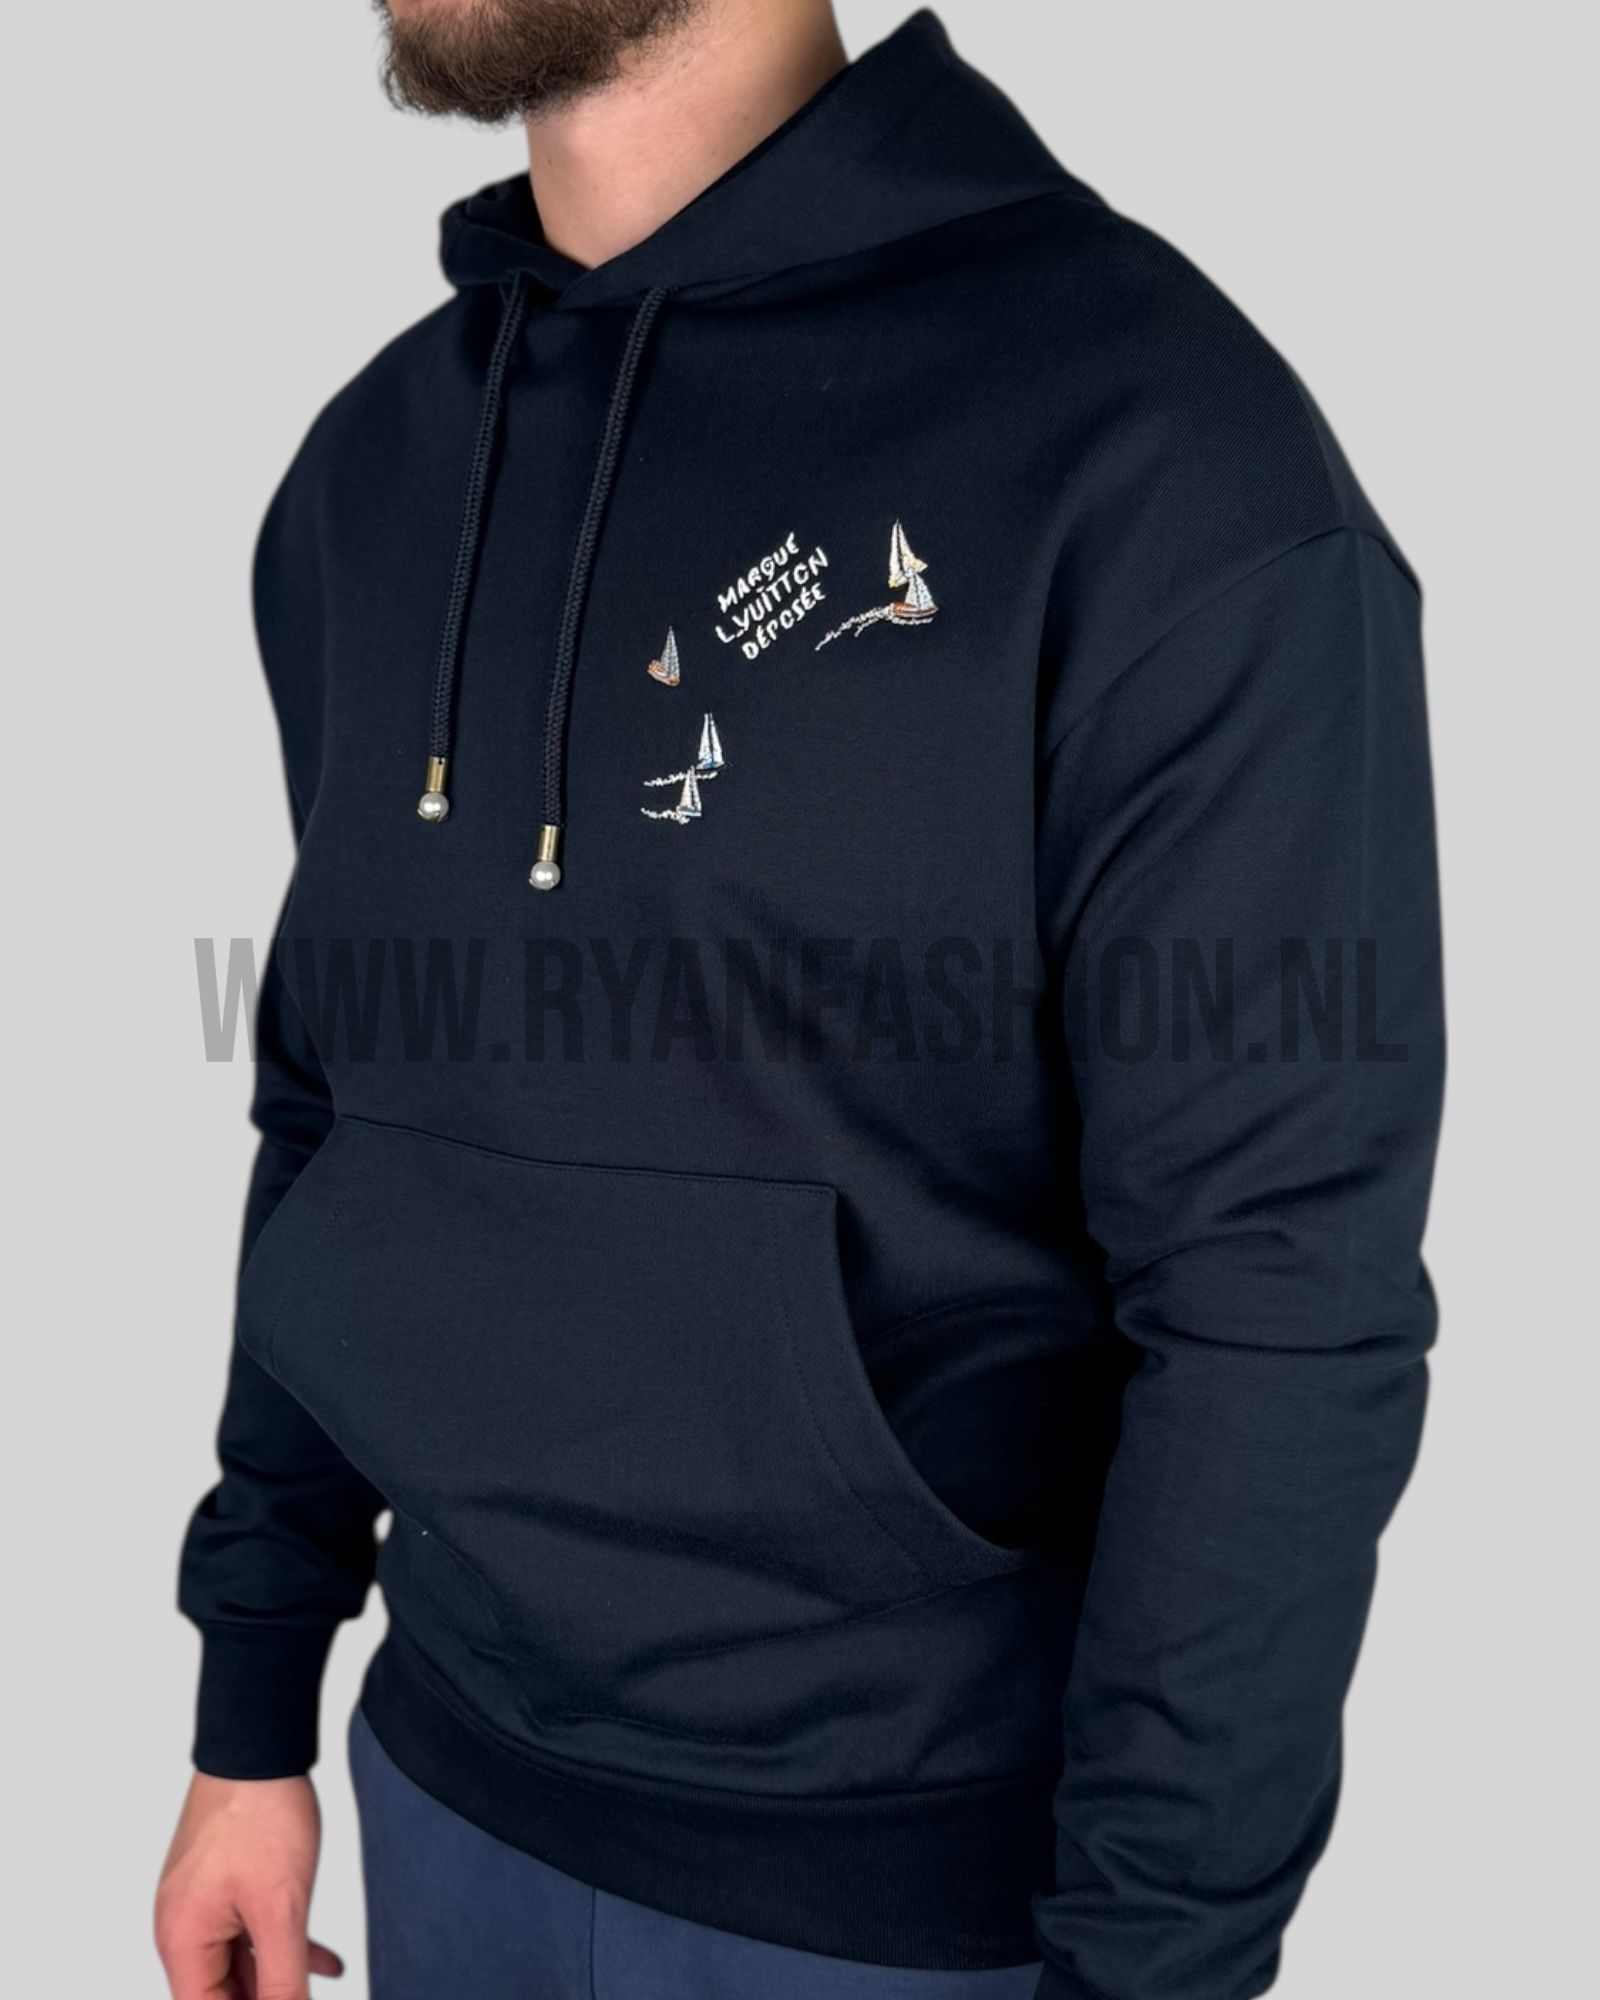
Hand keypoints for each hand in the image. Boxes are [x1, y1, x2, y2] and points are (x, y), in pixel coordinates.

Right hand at [155, 1771, 343, 1999]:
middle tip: (307, 1998)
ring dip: (279, 1979)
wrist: (259, 1744)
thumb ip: (282, 1978)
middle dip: (264, 1999)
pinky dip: (282, 1948)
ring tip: (323, 1988)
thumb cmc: (261, 1817)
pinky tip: (327, 1961)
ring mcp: (201, 1902)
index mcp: (182, 1941)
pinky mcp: (223, 1882)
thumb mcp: (281, 1909)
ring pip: (239, 1963)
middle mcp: (182, 1926)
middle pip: (220, 1992)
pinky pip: (248, 1931)